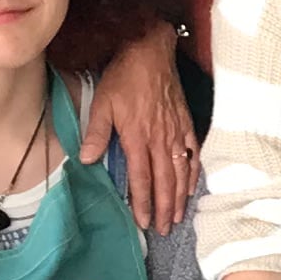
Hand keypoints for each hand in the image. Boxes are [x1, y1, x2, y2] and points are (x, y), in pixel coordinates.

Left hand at [82, 24, 199, 225]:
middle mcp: (160, 139)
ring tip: (178, 216)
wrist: (151, 50)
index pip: (142, 178)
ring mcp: (175, 132)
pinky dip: (193, 172)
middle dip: (164, 208)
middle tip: (164, 228)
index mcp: (138, 137)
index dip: (143, 202)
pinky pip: (193, 152)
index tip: (144, 221)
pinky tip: (191, 186)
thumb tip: (86, 159)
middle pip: (165, 181)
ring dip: (179, 197)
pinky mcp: (185, 122)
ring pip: (180, 172)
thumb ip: (97, 133)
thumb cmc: (124, 76)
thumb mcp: (102, 103)